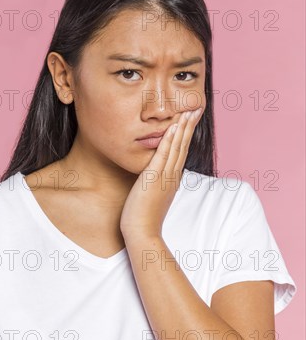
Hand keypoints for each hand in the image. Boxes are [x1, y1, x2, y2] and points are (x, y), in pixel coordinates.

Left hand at [120, 107, 202, 239]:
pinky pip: (164, 155)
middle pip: (184, 145)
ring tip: (189, 110)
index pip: (182, 150)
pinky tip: (173, 126)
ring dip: (183, 127)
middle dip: (190, 125)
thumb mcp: (154, 194)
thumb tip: (156, 174)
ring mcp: (165, 176)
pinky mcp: (154, 178)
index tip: (191, 117)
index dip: (187, 133)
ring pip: (177, 147)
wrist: (142, 232)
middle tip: (197, 107)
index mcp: (173, 177)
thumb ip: (158, 182)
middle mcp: (172, 174)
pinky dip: (170, 140)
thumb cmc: (144, 216)